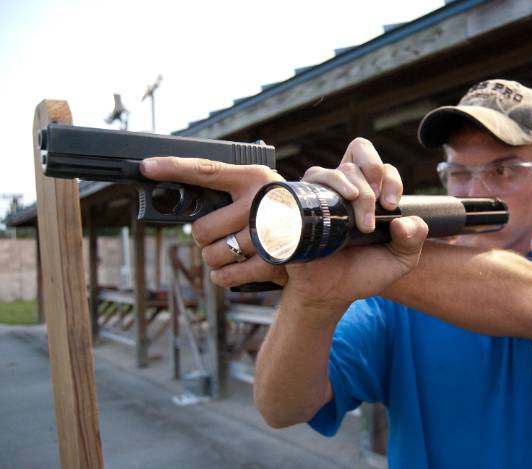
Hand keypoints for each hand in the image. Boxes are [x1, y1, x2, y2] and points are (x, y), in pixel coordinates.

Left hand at [140, 157, 287, 286]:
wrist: (317, 231)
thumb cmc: (275, 210)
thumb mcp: (256, 190)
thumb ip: (225, 192)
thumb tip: (179, 201)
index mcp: (254, 178)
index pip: (207, 171)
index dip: (174, 168)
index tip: (147, 166)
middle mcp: (260, 202)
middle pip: (201, 228)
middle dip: (204, 237)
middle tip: (219, 234)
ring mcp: (266, 233)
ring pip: (211, 254)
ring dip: (215, 258)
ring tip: (232, 250)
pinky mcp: (271, 261)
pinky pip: (225, 275)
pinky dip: (223, 275)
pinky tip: (233, 268)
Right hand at [283, 138, 428, 313]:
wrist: (331, 294)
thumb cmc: (363, 273)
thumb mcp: (400, 259)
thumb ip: (414, 239)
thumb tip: (405, 222)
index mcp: (369, 194)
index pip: (382, 166)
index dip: (391, 178)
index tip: (392, 206)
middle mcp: (344, 189)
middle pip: (359, 153)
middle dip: (373, 174)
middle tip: (380, 206)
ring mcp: (321, 195)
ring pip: (335, 169)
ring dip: (355, 188)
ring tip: (362, 220)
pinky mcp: (300, 206)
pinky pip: (306, 181)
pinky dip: (326, 182)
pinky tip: (342, 199)